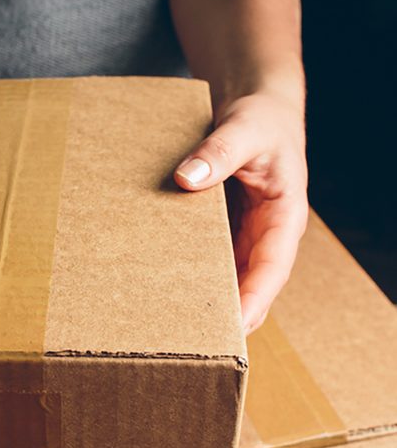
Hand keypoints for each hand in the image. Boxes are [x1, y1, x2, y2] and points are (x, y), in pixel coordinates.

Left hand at [174, 91, 307, 334]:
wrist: (255, 104)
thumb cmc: (261, 117)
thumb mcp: (246, 128)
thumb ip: (219, 151)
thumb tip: (185, 178)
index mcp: (284, 218)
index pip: (272, 270)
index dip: (254, 300)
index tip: (232, 327)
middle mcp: (265, 235)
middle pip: (250, 286)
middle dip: (227, 315)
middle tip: (195, 343)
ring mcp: (243, 235)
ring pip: (228, 279)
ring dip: (206, 301)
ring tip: (174, 328)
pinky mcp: (222, 230)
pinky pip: (207, 260)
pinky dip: (189, 276)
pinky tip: (163, 289)